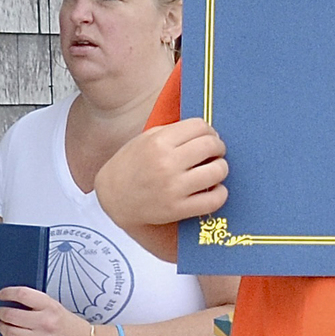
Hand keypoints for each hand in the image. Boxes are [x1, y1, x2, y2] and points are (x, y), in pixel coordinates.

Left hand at [0, 287, 103, 335]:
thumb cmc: (71, 328)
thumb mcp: (56, 308)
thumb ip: (35, 304)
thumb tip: (11, 302)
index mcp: (51, 307)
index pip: (22, 294)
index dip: (7, 293)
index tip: (0, 295)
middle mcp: (45, 322)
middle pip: (11, 315)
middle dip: (1, 313)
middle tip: (0, 313)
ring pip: (9, 332)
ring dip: (2, 328)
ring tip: (4, 326)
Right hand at [95, 118, 228, 232]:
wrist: (113, 197)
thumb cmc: (132, 165)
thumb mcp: (146, 139)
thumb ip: (174, 133)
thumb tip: (208, 131)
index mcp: (158, 142)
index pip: (200, 126)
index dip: (209, 131)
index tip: (208, 138)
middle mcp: (166, 163)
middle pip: (211, 145)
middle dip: (218, 147)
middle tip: (214, 153)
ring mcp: (173, 188)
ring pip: (218, 171)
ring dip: (221, 168)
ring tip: (213, 170)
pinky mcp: (178, 209)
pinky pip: (214, 199)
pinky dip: (220, 193)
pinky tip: (212, 189)